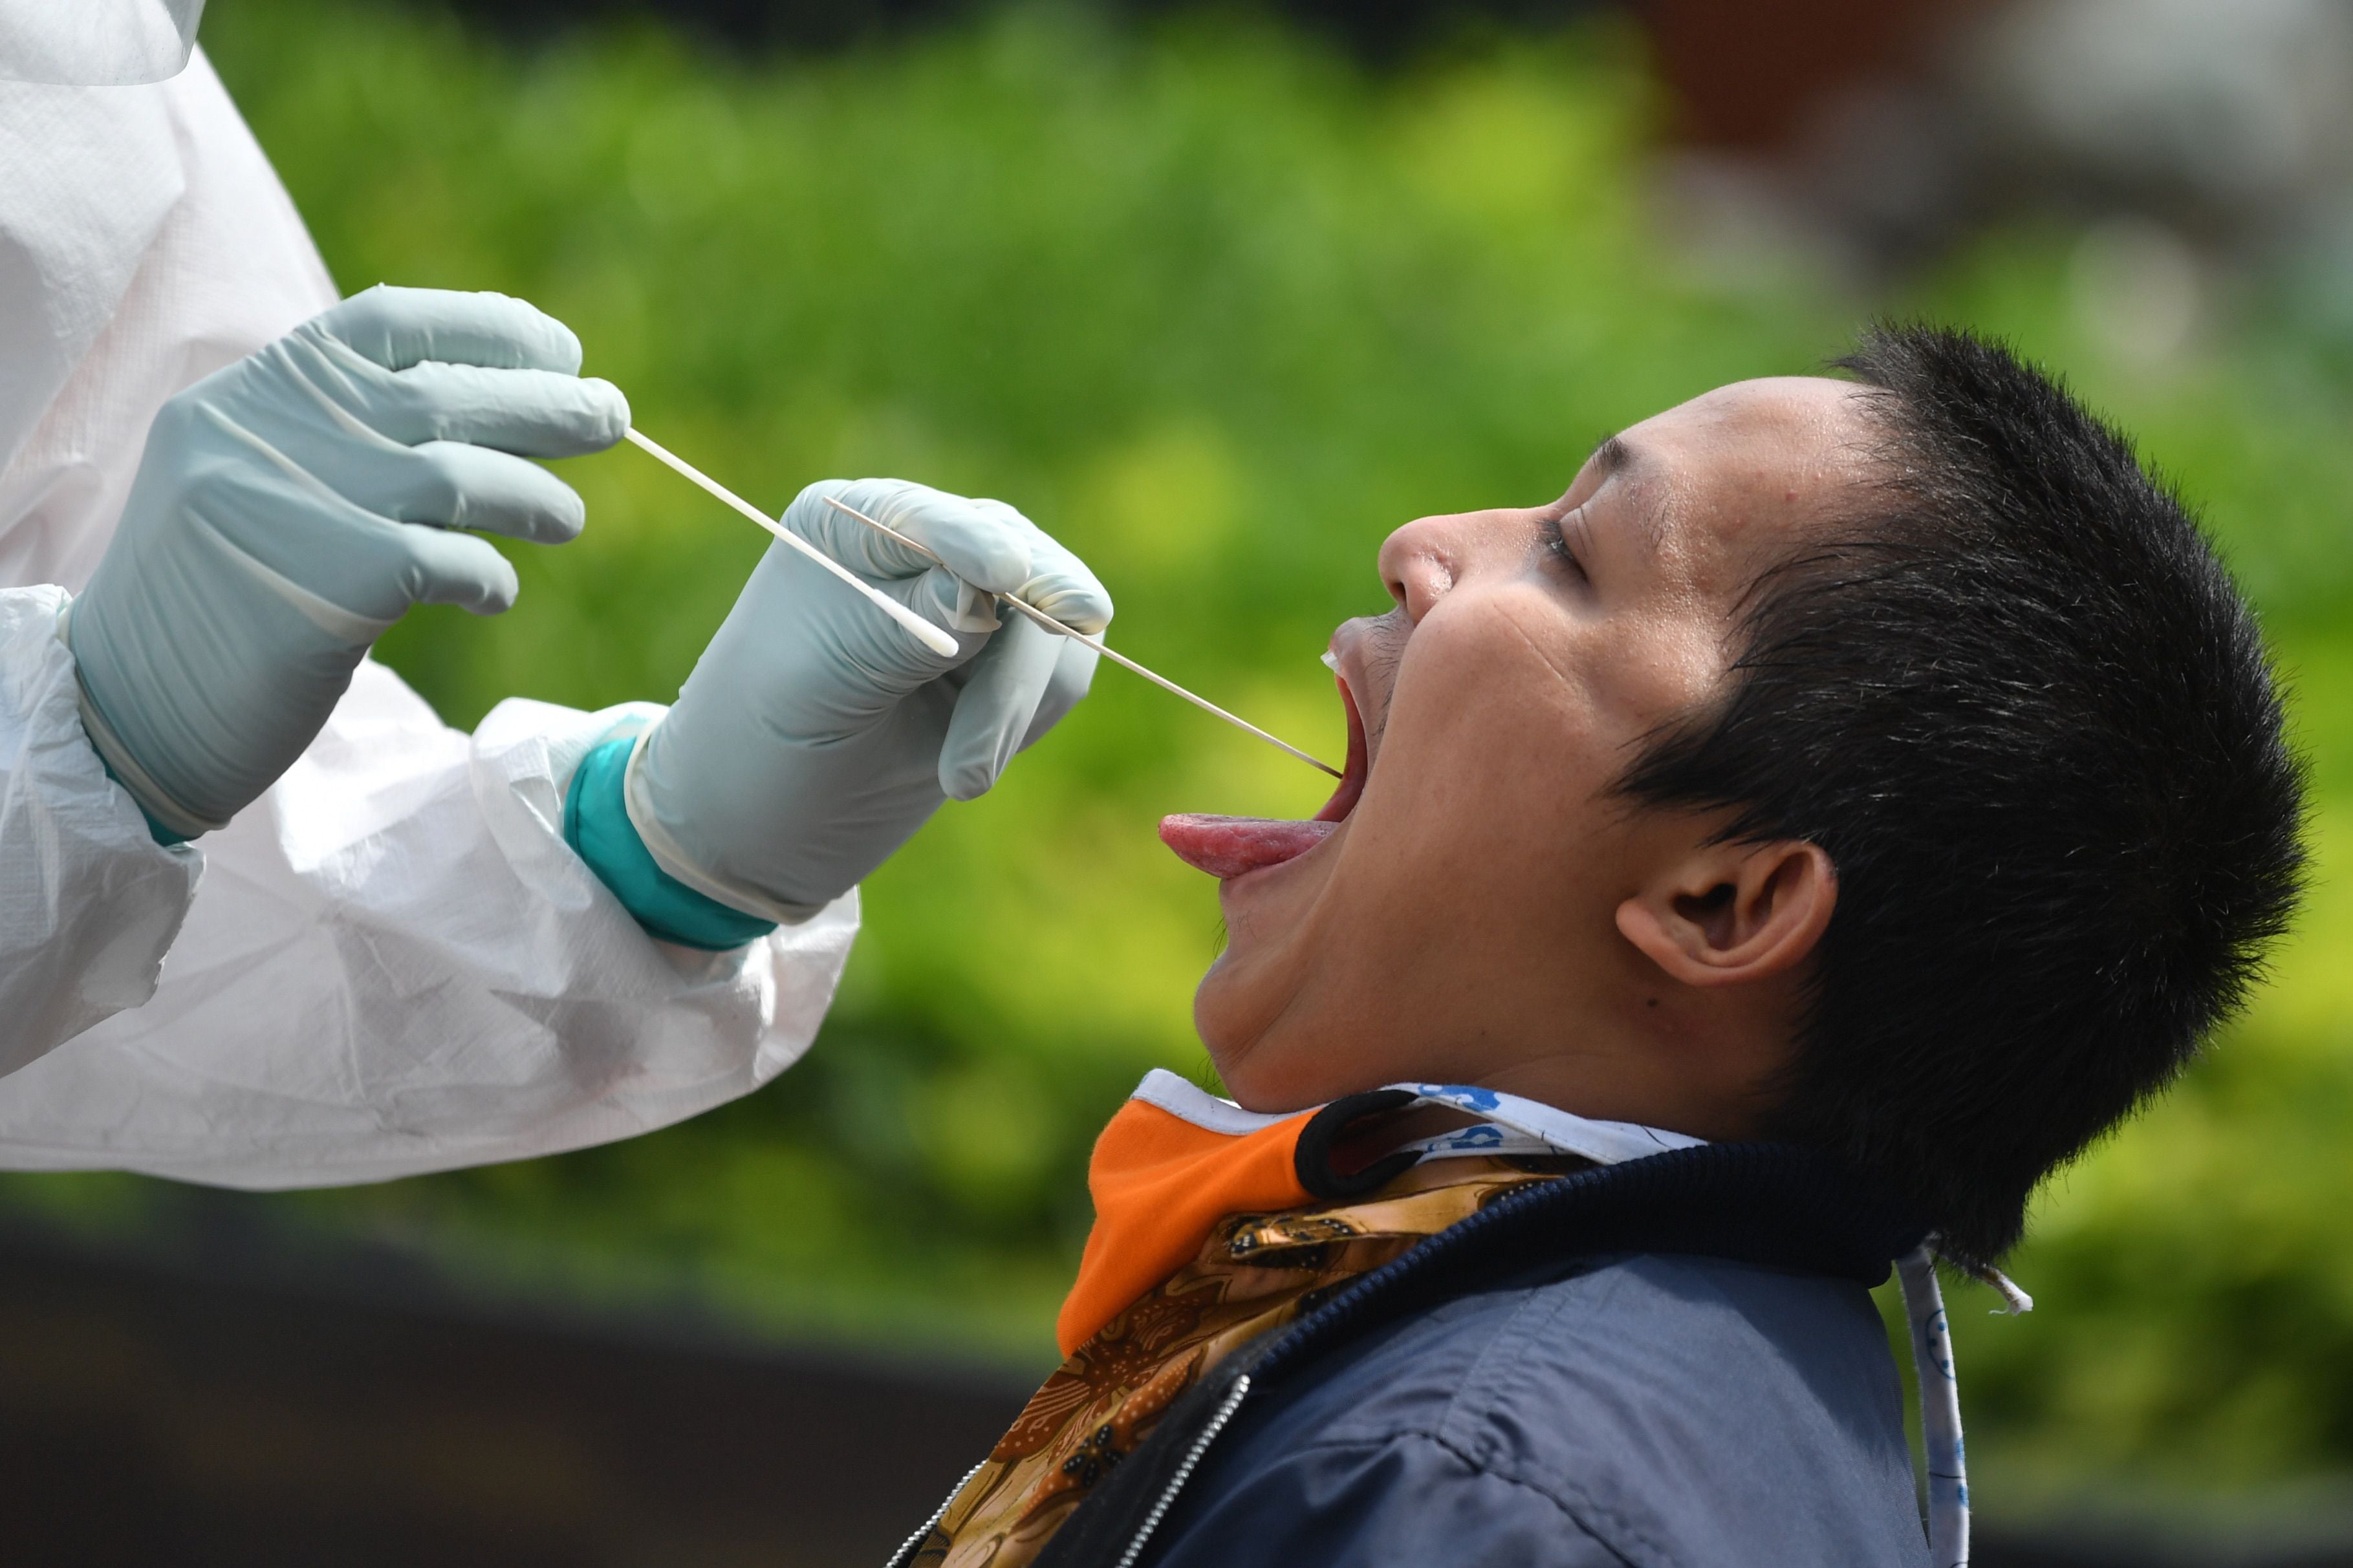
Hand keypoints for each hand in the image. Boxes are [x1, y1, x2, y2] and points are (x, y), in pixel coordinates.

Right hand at [68, 285, 628, 837]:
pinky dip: (489, 575)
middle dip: (542, 404)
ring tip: (566, 519)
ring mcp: (292, 503)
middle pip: (439, 395)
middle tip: (611, 416)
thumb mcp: (263, 482)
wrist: (129, 708)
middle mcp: (266, 431)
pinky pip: (447, 562)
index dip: (489, 328)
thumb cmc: (221, 597)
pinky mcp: (323, 585)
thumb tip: (502, 406)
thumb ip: (351, 435)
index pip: (389, 322)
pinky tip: (494, 592)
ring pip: (456, 474)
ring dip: (533, 495)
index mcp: (252, 391)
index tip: (561, 348)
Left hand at [627, 478, 1112, 917]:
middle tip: (970, 768)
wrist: (762, 823)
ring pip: (1059, 630)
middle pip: (1024, 571)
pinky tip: (967, 761)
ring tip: (959, 779)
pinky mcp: (1010, 661)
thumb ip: (905, 627)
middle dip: (1009, 672)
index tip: (1002, 573)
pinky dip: (1029, 723)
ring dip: (1016, 712)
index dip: (974, 543)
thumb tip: (996, 580)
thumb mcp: (821, 677)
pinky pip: (1063, 676)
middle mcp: (926, 547)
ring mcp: (979, 601)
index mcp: (855, 525)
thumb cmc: (762, 738)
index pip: (936, 519)